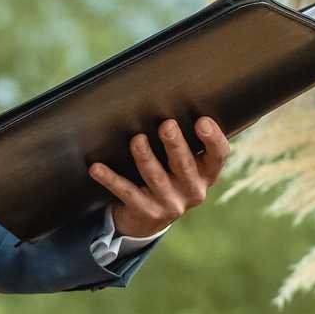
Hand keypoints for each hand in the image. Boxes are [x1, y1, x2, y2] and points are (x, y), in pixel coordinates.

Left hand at [88, 117, 229, 238]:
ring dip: (145, 157)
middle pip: (184, 165)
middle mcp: (192, 190)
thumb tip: (173, 95)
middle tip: (166, 125)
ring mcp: (169, 204)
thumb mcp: (183, 162)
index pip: (218, 156)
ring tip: (137, 140)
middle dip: (175, 144)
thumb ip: (185, 139)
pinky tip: (96, 168)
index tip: (201, 120)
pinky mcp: (145, 212)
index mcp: (206, 173)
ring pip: (155, 177)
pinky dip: (110, 178)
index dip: (213, 139)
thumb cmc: (169, 175)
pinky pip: (126, 192)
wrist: (148, 218)